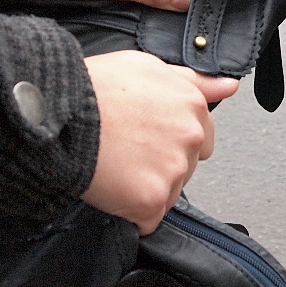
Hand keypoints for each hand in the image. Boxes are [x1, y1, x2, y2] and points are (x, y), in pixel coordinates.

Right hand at [81, 51, 238, 234]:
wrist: (56, 113)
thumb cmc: (93, 88)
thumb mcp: (147, 67)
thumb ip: (194, 80)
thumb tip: (229, 86)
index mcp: (192, 105)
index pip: (201, 135)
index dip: (170, 138)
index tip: (147, 137)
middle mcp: (190, 138)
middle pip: (186, 166)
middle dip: (162, 164)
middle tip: (126, 150)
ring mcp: (173, 170)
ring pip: (168, 192)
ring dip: (145, 188)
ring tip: (114, 165)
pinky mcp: (151, 200)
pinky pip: (148, 219)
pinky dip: (131, 213)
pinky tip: (111, 188)